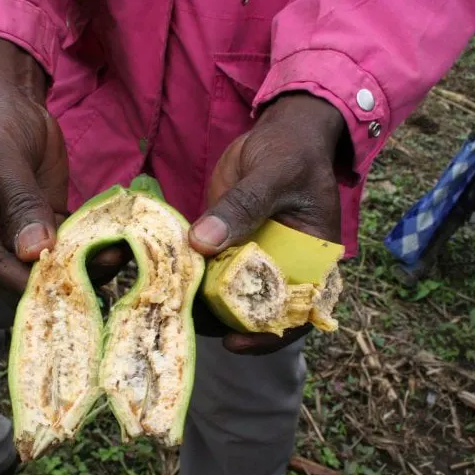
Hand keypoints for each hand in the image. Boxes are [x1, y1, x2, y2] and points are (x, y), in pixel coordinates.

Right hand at [0, 37, 128, 293]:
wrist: (9, 97)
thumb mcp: (2, 157)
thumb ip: (19, 203)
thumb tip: (33, 251)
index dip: (24, 280)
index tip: (60, 287)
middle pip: (22, 271)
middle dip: (61, 276)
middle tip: (101, 271)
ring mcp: (16, 232)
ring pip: (49, 260)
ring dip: (83, 263)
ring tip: (118, 258)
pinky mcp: (44, 221)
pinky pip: (66, 241)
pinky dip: (89, 245)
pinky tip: (118, 245)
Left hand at [189, 92, 344, 354]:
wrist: (279, 132)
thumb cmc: (291, 151)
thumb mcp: (273, 174)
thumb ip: (244, 206)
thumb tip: (202, 241)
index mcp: (310, 263)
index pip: (295, 314)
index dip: (268, 337)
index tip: (235, 343)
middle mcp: (281, 268)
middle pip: (255, 313)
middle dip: (222, 325)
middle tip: (188, 325)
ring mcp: (251, 258)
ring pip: (226, 295)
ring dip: (201, 304)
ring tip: (170, 306)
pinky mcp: (225, 243)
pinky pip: (207, 268)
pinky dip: (189, 276)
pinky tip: (164, 279)